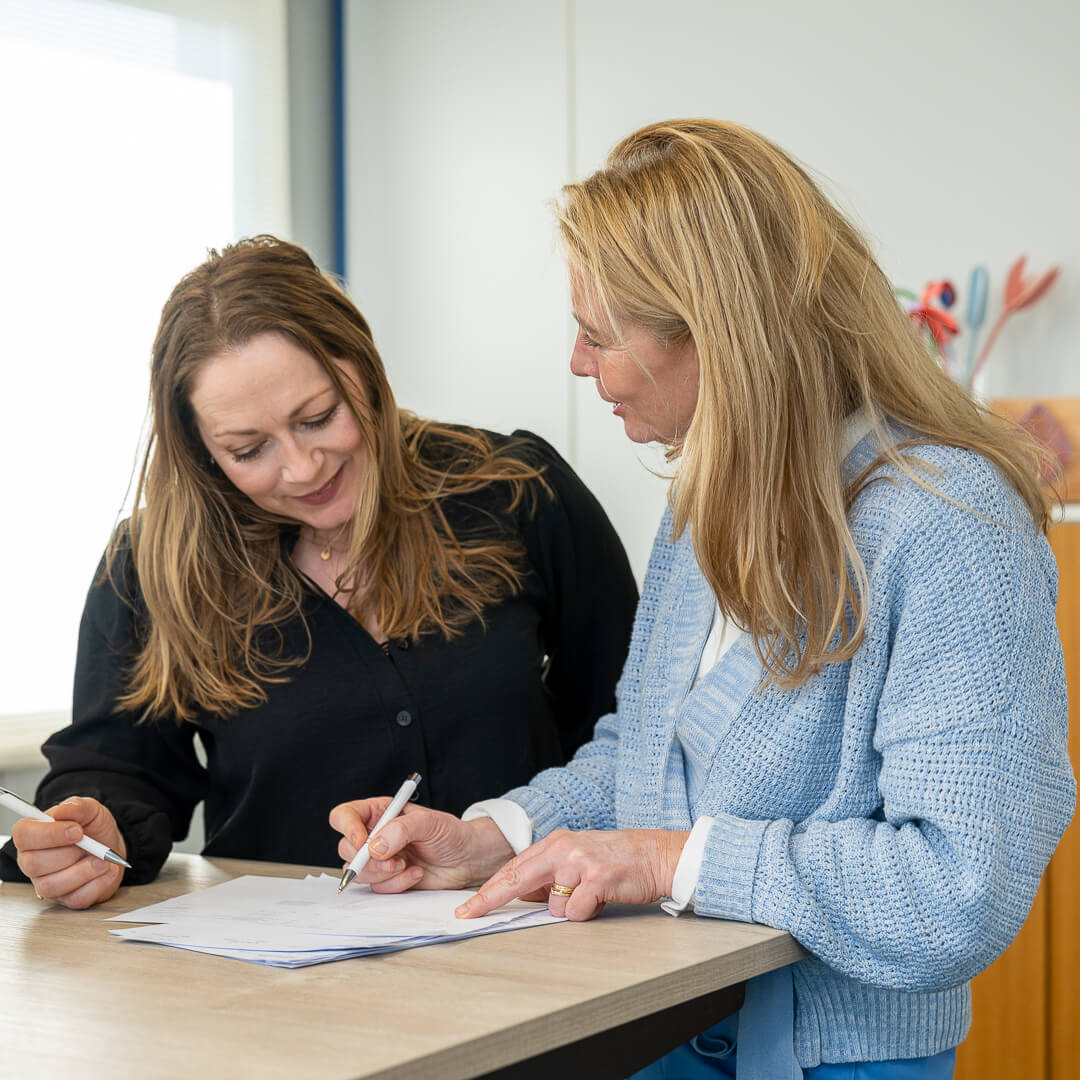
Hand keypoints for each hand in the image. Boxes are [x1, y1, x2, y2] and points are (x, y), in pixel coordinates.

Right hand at [12, 797, 126, 909]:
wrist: (112, 847)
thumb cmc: (93, 828)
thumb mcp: (91, 810)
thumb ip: (77, 806)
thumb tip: (63, 810)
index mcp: (33, 835)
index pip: (23, 835)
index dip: (49, 834)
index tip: (77, 830)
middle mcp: (32, 862)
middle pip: (34, 864)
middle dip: (69, 853)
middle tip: (91, 844)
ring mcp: (46, 884)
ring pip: (51, 886)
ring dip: (84, 871)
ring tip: (103, 859)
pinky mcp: (66, 899)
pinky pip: (75, 899)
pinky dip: (98, 884)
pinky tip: (109, 870)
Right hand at [329, 798, 512, 891]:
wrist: (465, 858)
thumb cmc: (449, 833)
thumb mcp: (428, 822)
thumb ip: (401, 830)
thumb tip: (375, 847)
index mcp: (379, 812)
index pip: (344, 816)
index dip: (347, 829)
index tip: (363, 843)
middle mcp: (373, 835)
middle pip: (346, 849)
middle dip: (369, 860)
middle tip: (395, 860)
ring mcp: (378, 859)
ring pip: (358, 872)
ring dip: (383, 873)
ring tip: (408, 865)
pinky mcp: (387, 879)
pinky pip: (376, 888)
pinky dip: (396, 884)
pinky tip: (416, 874)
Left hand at [455, 828, 688, 921]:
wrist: (655, 854)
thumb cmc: (617, 860)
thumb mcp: (577, 857)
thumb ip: (551, 872)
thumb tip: (524, 894)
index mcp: (555, 842)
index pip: (513, 868)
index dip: (488, 890)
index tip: (467, 906)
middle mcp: (562, 848)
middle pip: (516, 878)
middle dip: (489, 899)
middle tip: (468, 914)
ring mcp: (579, 862)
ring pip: (552, 904)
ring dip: (569, 909)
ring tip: (591, 895)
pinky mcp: (596, 878)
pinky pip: (576, 911)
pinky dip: (587, 913)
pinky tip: (601, 899)